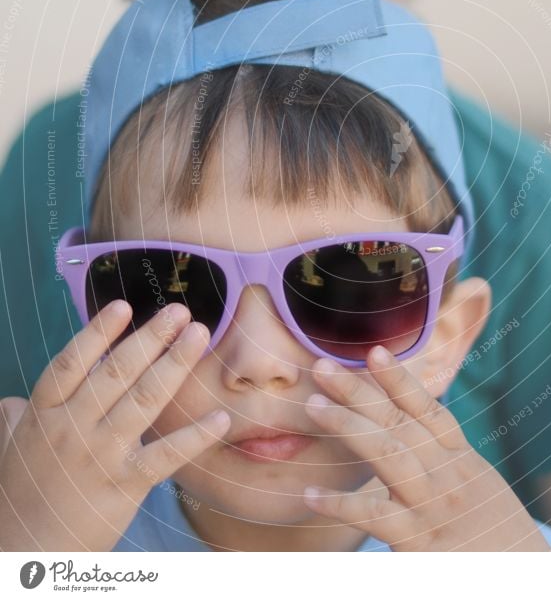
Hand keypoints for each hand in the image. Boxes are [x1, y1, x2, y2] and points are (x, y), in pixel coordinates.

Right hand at [0, 300, 229, 550]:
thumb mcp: (10, 449)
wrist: (25, 555)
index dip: (97, 332)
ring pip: (145, 400)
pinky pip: (167, 454)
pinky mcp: (126, 485)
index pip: (71, 363)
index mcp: (44, 414)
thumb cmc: (21, 495)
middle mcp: (73, 429)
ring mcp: (101, 456)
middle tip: (180, 310)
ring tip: (199, 334)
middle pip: (116, 372)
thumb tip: (14, 399)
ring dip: (175, 364)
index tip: (125, 304)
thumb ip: (17, 417)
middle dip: (151, 337)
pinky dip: (196, 436)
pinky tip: (222, 417)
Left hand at [302, 346, 550, 550]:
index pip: (428, 410)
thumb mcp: (481, 490)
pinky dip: (342, 504)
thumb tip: (410, 435)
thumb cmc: (499, 540)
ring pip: (388, 455)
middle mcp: (449, 476)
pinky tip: (312, 493)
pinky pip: (376, 517)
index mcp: (462, 461)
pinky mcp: (422, 545)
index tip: (374, 351)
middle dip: (359, 392)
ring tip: (314, 406)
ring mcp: (435, 507)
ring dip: (349, 426)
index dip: (400, 379)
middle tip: (323, 367)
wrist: (529, 585)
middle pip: (399, 423)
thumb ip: (448, 462)